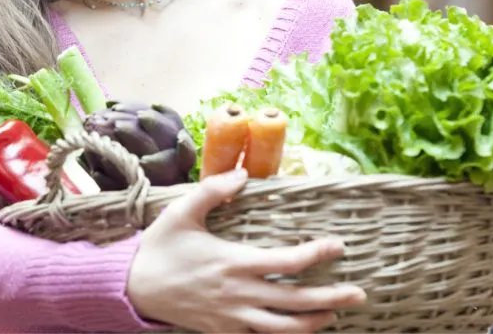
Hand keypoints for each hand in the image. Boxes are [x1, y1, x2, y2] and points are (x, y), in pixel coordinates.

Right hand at [126, 168, 366, 332]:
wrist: (133, 287)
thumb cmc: (159, 247)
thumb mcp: (182, 212)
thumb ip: (213, 190)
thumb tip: (242, 174)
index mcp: (234, 262)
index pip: (287, 262)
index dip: (317, 254)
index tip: (337, 246)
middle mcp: (239, 294)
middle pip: (297, 301)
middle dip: (332, 297)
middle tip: (359, 293)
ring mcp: (233, 317)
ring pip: (284, 328)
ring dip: (314, 322)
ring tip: (334, 314)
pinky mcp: (224, 331)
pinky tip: (296, 328)